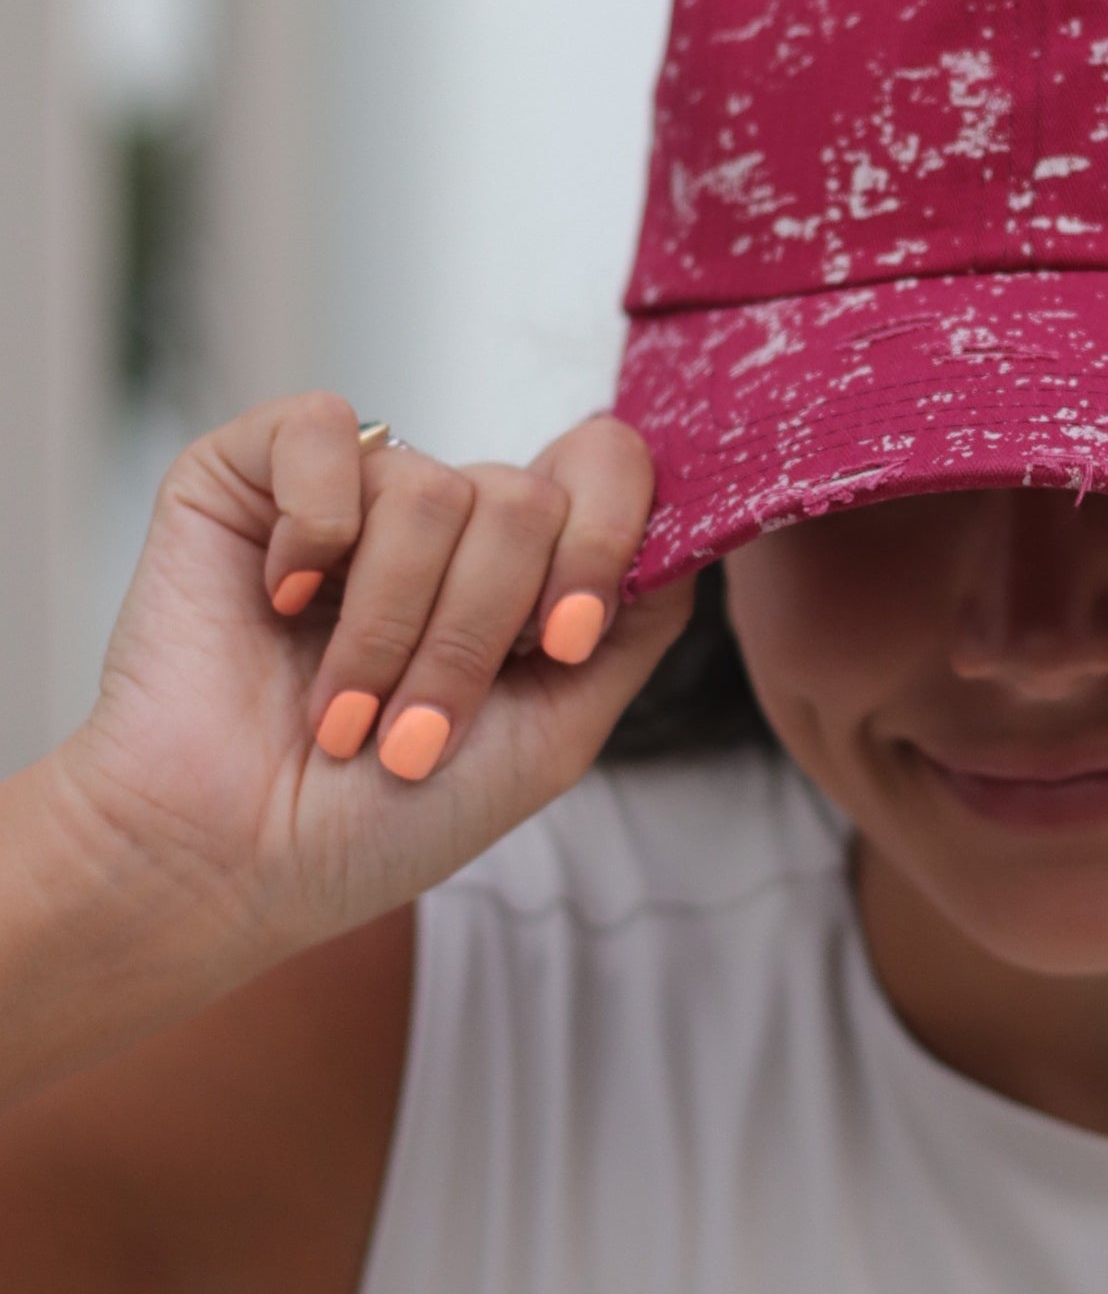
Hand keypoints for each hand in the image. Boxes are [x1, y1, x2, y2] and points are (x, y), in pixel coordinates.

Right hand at [56, 394, 695, 957]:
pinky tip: (281, 602)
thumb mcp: (557, 733)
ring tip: (342, 707)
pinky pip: (327, 430)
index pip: (610, 468)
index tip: (559, 643)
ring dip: (391, 626)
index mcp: (525, 567)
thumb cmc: (387, 818)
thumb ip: (637, 625)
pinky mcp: (252, 471)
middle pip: (526, 498)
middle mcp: (449, 515)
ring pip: (434, 489)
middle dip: (476, 635)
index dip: (603, 544)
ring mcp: (354, 489)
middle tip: (414, 727)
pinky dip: (313, 533)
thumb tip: (690, 529)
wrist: (230, 863)